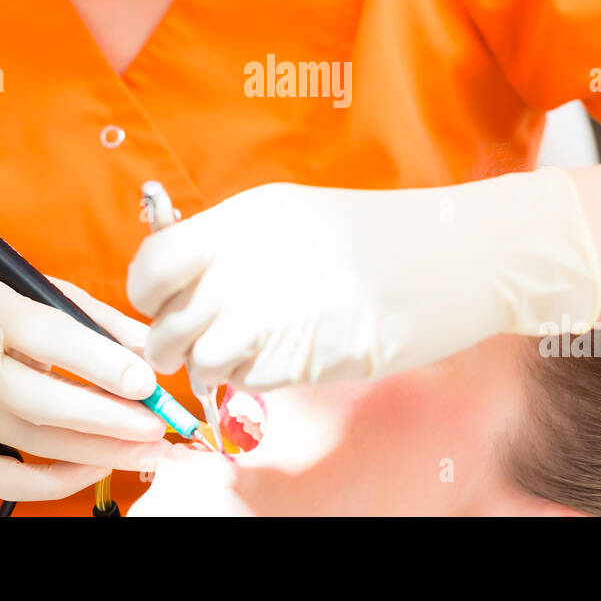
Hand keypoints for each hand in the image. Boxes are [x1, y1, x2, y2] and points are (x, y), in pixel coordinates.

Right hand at [0, 268, 170, 500]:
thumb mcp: (34, 288)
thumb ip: (94, 318)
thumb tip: (148, 351)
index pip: (47, 337)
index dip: (100, 362)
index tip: (146, 381)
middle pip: (39, 403)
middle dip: (106, 419)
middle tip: (155, 425)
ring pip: (33, 444)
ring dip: (98, 452)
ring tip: (147, 449)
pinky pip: (9, 480)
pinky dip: (57, 482)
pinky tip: (98, 465)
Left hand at [126, 168, 600, 390]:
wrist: (453, 256)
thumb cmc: (375, 237)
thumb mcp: (295, 216)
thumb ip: (235, 245)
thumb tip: (182, 284)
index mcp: (243, 219)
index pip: (152, 264)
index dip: (148, 295)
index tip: (165, 303)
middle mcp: (247, 263)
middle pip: (166, 325)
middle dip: (169, 347)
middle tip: (194, 347)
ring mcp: (274, 311)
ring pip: (199, 363)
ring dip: (210, 371)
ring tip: (239, 359)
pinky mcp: (303, 354)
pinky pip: (247, 383)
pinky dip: (253, 383)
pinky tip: (282, 361)